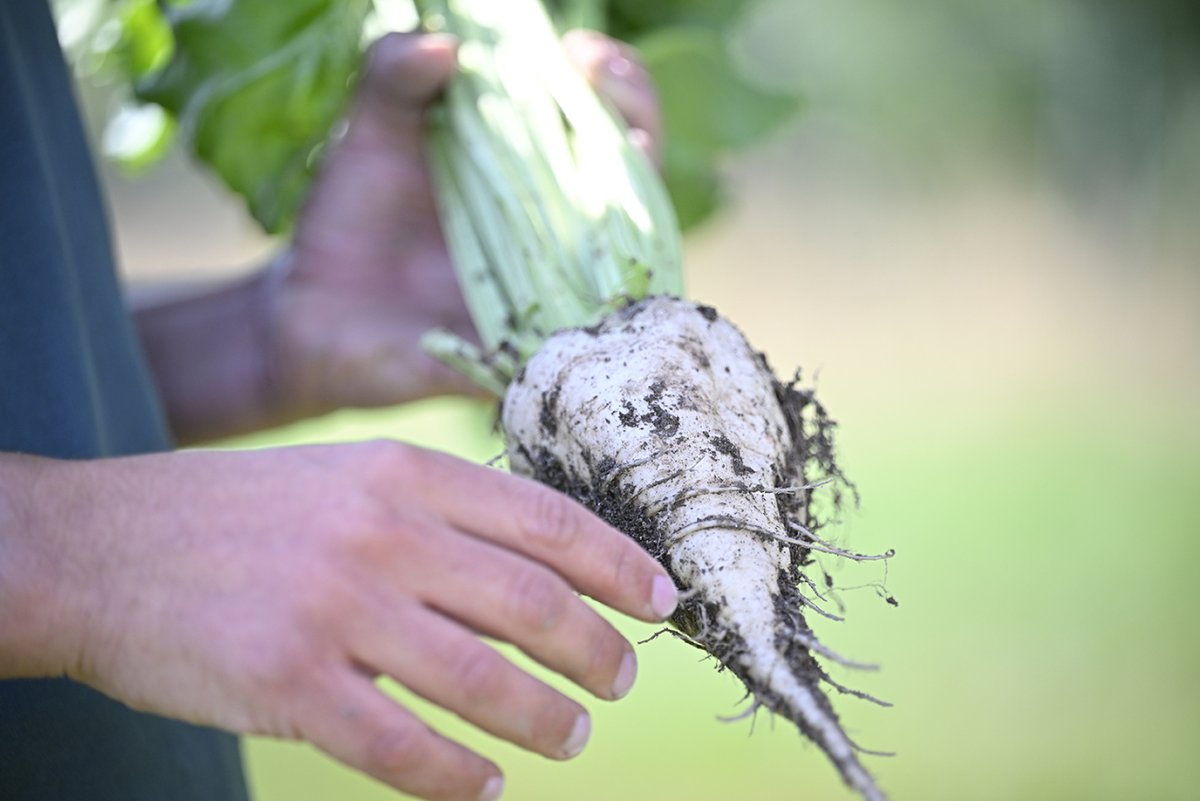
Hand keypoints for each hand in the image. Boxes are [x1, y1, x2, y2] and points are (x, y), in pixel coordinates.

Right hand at [3, 443, 677, 800]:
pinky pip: (401, 748)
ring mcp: (334, 608)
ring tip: (570, 736)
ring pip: (481, 680)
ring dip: (543, 719)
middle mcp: (379, 532)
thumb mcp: (345, 477)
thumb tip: (538, 563)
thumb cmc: (238, 514)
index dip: (620, 563)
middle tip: (621, 678)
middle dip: (598, 649)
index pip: (546, 518)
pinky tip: (482, 787)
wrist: (101, 547)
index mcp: (402, 472)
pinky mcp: (286, 683)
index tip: (663, 598)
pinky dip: (456, 778)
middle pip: (533, 602)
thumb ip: (435, 510)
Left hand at [270, 30, 662, 417]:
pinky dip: (601, 303)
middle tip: (598, 77)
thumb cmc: (351, 223)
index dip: (614, 83)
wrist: (310, 315)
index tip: (581, 53)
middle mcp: (561, 231)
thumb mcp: (367, 138)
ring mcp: (557, 292)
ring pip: (635, 254)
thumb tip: (441, 43)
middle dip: (637, 115)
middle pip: (639, 177)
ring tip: (623, 149)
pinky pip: (590, 337)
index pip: (604, 122)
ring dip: (636, 201)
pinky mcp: (536, 352)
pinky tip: (591, 269)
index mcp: (532, 174)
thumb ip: (392, 80)